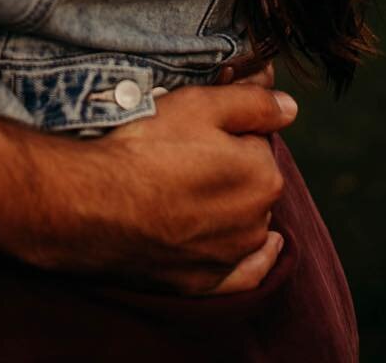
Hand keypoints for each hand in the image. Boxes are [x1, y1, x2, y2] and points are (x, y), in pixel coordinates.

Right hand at [20, 81, 296, 294]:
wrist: (95, 204)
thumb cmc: (146, 148)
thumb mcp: (199, 104)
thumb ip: (253, 102)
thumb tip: (290, 105)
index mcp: (263, 174)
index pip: (257, 138)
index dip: (229, 125)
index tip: (199, 121)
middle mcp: (257, 219)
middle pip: (251, 179)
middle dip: (230, 164)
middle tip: (185, 149)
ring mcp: (232, 256)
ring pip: (246, 219)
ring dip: (232, 203)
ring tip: (187, 185)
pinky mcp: (206, 283)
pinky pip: (246, 272)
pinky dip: (257, 257)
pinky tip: (266, 245)